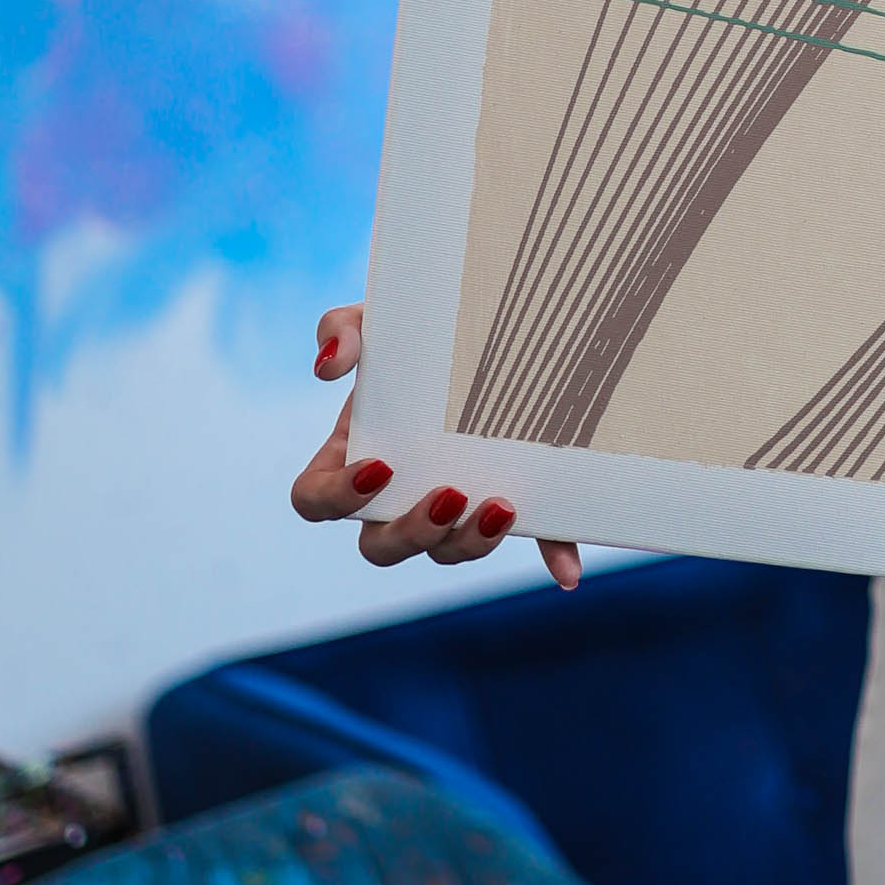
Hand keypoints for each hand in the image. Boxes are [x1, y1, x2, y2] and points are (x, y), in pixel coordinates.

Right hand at [291, 305, 581, 590]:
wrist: (485, 320)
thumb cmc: (415, 328)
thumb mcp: (381, 317)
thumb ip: (344, 326)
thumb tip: (328, 364)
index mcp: (352, 454)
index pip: (315, 499)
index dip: (337, 498)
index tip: (380, 467)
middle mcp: (396, 492)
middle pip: (379, 545)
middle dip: (410, 533)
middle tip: (450, 494)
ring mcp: (451, 502)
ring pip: (444, 551)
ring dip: (468, 545)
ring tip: (501, 506)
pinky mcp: (506, 501)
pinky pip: (528, 540)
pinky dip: (550, 554)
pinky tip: (568, 567)